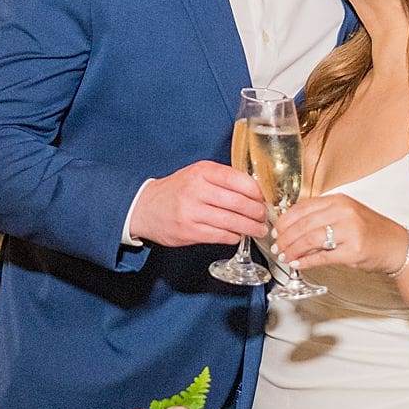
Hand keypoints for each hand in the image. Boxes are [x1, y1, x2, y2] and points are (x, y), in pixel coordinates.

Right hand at [131, 161, 267, 248]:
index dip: (256, 191)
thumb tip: (254, 191)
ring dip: (250, 227)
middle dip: (256, 212)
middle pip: (238, 202)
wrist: (145, 207)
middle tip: (263, 216)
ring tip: (258, 229)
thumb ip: (222, 179)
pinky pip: (220, 235)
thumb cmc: (176, 191)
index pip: (238, 180)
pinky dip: (234, 236)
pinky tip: (238, 235)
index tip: (263, 198)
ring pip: (231, 221)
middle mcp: (196, 189)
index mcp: (201, 171)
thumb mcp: (196, 174)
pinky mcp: (189, 231)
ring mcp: (192, 211)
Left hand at [270, 194, 407, 274]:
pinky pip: (322, 256)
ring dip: (292, 250)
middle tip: (276, 247)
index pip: (303, 207)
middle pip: (303, 224)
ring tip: (284, 257)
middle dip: (285, 238)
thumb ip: (323, 216)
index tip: (276, 231)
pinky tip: (297, 264)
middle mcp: (344, 212)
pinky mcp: (353, 251)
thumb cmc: (371, 232)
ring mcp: (349, 231)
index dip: (285, 221)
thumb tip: (292, 227)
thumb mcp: (346, 215)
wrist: (397, 246)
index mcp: (339, 201)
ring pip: (310, 239)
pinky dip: (306, 261)